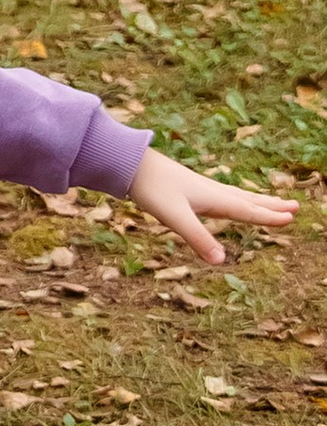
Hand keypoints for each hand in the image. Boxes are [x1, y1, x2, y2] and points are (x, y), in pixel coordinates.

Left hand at [128, 143, 296, 266]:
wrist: (130, 164)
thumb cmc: (152, 189)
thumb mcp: (175, 218)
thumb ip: (198, 238)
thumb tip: (221, 261)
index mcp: (214, 198)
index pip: (247, 210)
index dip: (269, 217)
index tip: (291, 218)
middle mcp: (212, 192)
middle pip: (248, 200)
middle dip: (271, 206)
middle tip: (295, 207)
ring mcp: (201, 189)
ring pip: (237, 196)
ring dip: (257, 201)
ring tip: (272, 202)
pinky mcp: (190, 189)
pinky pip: (222, 195)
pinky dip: (236, 198)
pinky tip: (230, 200)